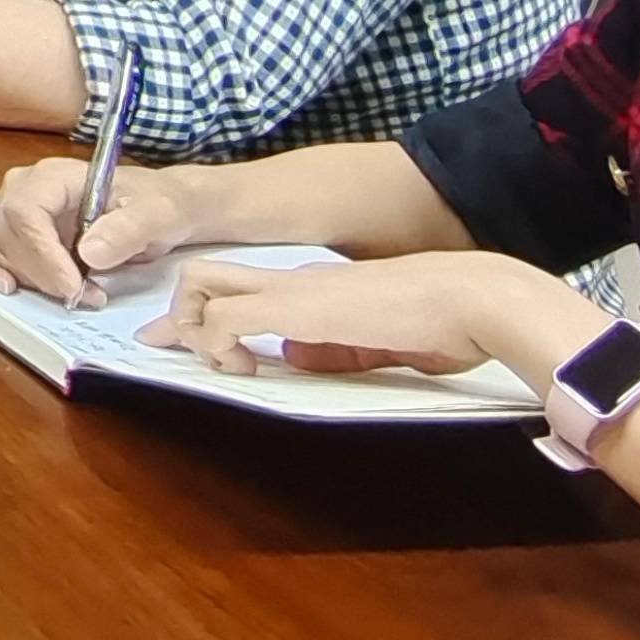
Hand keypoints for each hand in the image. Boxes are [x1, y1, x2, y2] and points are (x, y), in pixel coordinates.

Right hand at [0, 157, 220, 306]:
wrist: (158, 208)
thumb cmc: (157, 204)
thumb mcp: (156, 214)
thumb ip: (126, 230)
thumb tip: (88, 254)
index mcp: (55, 175)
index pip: (26, 212)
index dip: (42, 254)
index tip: (72, 288)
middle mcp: (25, 187)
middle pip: (6, 234)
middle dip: (41, 275)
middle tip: (85, 297)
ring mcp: (13, 208)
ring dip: (25, 278)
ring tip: (72, 294)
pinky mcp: (12, 231)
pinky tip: (11, 288)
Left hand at [135, 247, 591, 391]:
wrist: (469, 297)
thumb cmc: (440, 323)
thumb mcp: (376, 344)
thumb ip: (331, 349)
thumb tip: (291, 359)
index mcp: (310, 289)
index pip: (237, 287)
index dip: (199, 313)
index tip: (174, 340)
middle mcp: (290, 280)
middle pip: (204, 273)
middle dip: (176, 313)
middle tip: (169, 349)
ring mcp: (290, 289)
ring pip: (202, 284)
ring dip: (192, 325)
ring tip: (219, 362)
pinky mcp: (296, 307)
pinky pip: (228, 318)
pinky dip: (217, 342)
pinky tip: (239, 366)